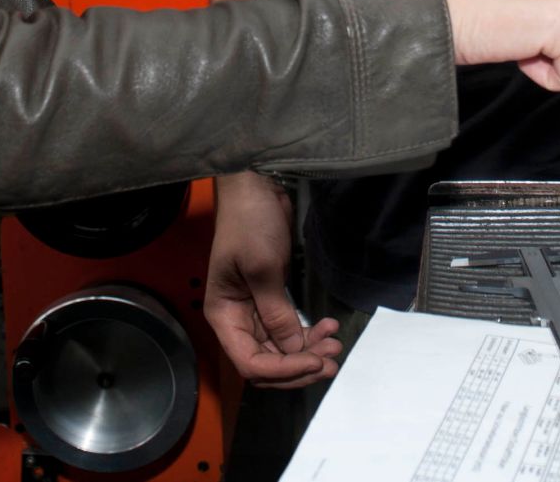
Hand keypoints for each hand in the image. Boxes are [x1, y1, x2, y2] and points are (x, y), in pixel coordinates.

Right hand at [204, 172, 341, 387]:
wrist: (255, 188)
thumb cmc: (250, 223)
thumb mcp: (263, 267)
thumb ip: (276, 312)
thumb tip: (292, 350)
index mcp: (224, 315)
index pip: (250, 361)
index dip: (282, 369)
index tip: (314, 362)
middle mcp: (237, 318)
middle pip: (267, 360)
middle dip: (299, 364)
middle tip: (332, 360)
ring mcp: (255, 308)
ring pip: (282, 346)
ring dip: (308, 350)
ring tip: (335, 343)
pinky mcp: (272, 297)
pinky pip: (289, 327)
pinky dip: (308, 332)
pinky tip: (328, 325)